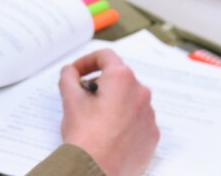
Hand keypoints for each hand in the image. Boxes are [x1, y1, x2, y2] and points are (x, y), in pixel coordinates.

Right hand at [58, 49, 158, 175]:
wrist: (96, 170)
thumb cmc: (85, 136)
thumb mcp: (70, 100)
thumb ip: (68, 77)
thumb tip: (70, 72)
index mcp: (122, 79)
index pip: (105, 56)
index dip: (86, 61)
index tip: (76, 73)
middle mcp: (141, 94)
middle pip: (118, 78)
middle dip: (98, 83)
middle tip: (81, 96)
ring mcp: (149, 116)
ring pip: (129, 99)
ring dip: (112, 102)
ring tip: (93, 118)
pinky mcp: (152, 135)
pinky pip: (137, 119)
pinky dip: (123, 120)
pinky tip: (107, 132)